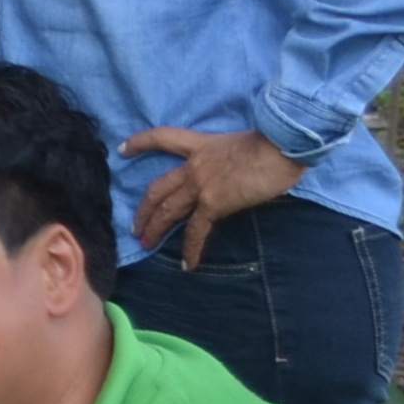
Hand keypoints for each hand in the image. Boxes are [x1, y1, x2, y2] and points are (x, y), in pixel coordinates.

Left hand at [120, 124, 296, 268]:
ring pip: (168, 210)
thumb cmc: (273, 142)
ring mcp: (200, 185)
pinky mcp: (213, 203)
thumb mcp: (242, 143)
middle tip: (135, 226)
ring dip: (155, 228)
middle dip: (144, 209)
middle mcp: (194, 165)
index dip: (140, 143)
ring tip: (146, 243)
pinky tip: (187, 264)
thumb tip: (236, 172)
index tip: (122, 150)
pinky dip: (191, 249)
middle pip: (158, 188)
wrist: (280, 146)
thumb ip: (230, 158)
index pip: (162, 138)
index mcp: (200, 144)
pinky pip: (196, 230)